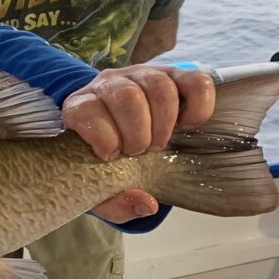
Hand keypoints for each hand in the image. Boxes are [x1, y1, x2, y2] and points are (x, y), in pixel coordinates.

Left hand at [62, 66, 214, 222]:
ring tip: (159, 143)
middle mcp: (108, 83)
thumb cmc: (105, 162)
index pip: (84, 109)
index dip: (101, 136)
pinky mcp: (175, 74)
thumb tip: (147, 204)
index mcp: (80, 107)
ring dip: (164, 122)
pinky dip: (198, 105)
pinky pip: (195, 80)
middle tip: (140, 152)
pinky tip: (188, 124)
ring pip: (159, 85)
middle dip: (138, 133)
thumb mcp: (101, 189)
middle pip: (126, 96)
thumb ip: (115, 202)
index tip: (110, 156)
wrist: (121, 136)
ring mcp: (141, 75)